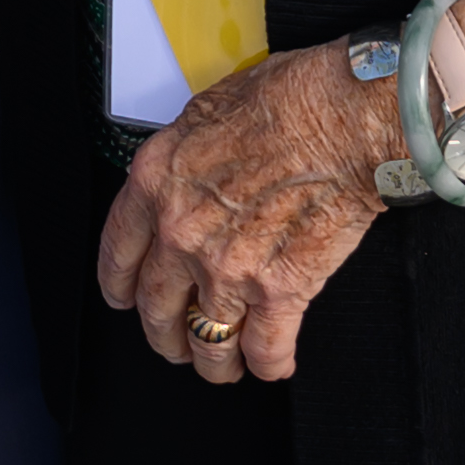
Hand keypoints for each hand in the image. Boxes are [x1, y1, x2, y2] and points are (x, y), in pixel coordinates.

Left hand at [98, 44, 393, 385]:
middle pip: (156, 309)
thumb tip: (189, 175)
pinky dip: (270, 365)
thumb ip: (186, 156)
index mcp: (157, 183)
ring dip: (213, 362)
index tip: (125, 298)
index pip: (118, 253)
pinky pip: (265, 349)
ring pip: (206, 342)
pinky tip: (274, 365)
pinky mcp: (280, 290)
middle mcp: (182, 233)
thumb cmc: (290, 98)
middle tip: (174, 341)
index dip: (119, 286)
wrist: (346, 117)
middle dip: (163, 334)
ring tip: (222, 366)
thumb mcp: (208, 108)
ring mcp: (227, 268)